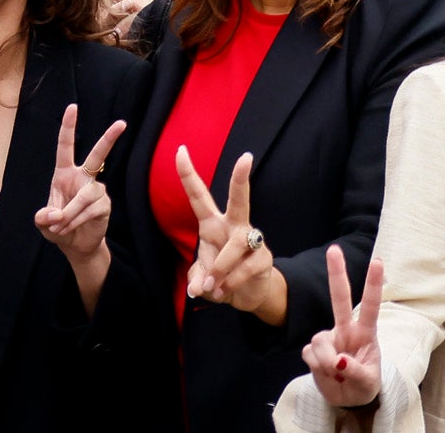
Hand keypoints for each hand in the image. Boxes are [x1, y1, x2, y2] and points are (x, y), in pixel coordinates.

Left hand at [31, 105, 125, 269]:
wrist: (75, 245)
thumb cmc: (58, 227)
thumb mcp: (43, 223)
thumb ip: (43, 217)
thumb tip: (55, 214)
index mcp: (65, 174)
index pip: (66, 147)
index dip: (68, 127)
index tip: (72, 107)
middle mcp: (83, 178)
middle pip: (98, 156)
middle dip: (109, 139)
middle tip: (122, 124)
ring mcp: (96, 190)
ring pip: (84, 197)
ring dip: (68, 215)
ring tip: (59, 227)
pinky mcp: (104, 205)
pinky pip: (89, 210)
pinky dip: (74, 221)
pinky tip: (68, 229)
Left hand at [177, 147, 287, 322]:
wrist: (248, 294)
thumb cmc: (221, 275)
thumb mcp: (201, 277)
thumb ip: (196, 278)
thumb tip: (199, 287)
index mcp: (213, 225)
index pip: (199, 196)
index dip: (188, 175)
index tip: (180, 151)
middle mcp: (234, 226)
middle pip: (239, 199)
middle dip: (240, 179)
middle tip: (246, 157)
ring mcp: (252, 240)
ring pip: (234, 246)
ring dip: (219, 269)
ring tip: (213, 287)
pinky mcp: (263, 258)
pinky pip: (243, 269)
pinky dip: (229, 284)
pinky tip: (225, 292)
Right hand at [300, 248, 385, 409]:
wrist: (349, 399)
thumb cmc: (365, 385)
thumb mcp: (367, 382)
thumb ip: (355, 371)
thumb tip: (338, 361)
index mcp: (366, 332)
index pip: (371, 305)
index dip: (373, 284)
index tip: (378, 261)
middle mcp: (346, 330)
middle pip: (340, 298)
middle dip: (336, 273)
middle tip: (333, 249)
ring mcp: (329, 339)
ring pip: (318, 340)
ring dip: (324, 360)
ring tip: (335, 373)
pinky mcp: (313, 352)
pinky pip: (308, 355)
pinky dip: (316, 368)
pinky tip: (326, 373)